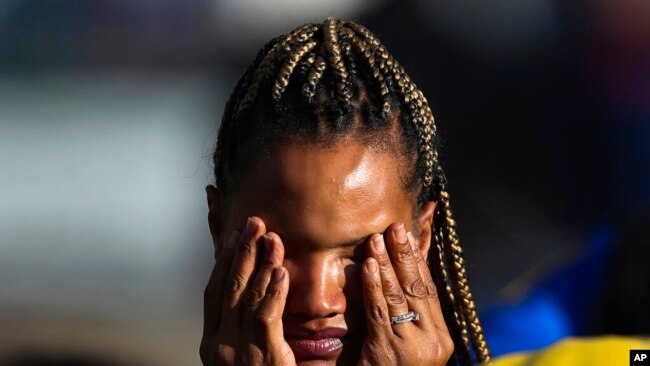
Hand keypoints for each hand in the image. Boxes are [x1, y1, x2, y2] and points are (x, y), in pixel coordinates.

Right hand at [200, 217, 295, 365]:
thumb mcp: (241, 358)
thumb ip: (241, 331)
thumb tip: (250, 300)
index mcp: (211, 344)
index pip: (214, 293)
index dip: (223, 262)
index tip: (233, 237)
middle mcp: (219, 345)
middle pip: (230, 288)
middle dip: (242, 252)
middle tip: (253, 222)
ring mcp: (238, 352)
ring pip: (248, 298)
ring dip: (261, 264)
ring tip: (272, 237)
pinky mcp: (263, 358)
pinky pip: (266, 318)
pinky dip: (273, 293)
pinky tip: (281, 272)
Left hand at [358, 223, 453, 365]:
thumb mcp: (406, 345)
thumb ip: (407, 316)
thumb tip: (404, 279)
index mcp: (441, 338)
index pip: (429, 290)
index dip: (418, 260)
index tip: (409, 235)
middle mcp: (433, 341)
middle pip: (418, 288)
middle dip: (405, 254)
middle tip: (395, 227)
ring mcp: (413, 347)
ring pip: (400, 296)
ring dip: (387, 264)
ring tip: (377, 239)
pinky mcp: (389, 352)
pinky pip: (381, 312)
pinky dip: (374, 286)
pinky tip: (370, 266)